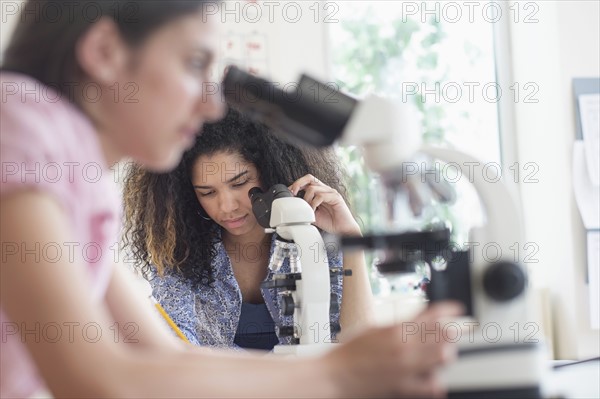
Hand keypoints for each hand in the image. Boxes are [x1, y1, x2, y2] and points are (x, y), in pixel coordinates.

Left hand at [288, 174, 360, 235]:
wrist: (343, 230)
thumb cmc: (330, 222)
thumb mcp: (311, 215)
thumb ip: (304, 208)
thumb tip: (292, 206)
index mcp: (319, 192)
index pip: (306, 182)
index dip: (296, 185)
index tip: (288, 193)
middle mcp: (325, 190)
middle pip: (309, 178)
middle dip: (298, 184)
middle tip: (293, 193)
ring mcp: (331, 192)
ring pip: (312, 188)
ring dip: (306, 199)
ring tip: (307, 209)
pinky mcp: (336, 197)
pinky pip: (320, 196)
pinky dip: (313, 204)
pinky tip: (313, 211)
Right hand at [324, 302, 463, 397]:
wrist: (335, 376)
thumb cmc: (349, 353)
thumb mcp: (373, 330)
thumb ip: (396, 326)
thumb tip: (414, 323)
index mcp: (396, 329)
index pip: (432, 314)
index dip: (449, 309)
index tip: (457, 309)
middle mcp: (404, 347)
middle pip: (443, 335)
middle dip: (450, 332)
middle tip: (451, 332)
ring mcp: (406, 367)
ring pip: (443, 357)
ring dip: (445, 353)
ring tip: (442, 352)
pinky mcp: (404, 387)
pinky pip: (432, 385)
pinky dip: (436, 381)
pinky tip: (433, 378)